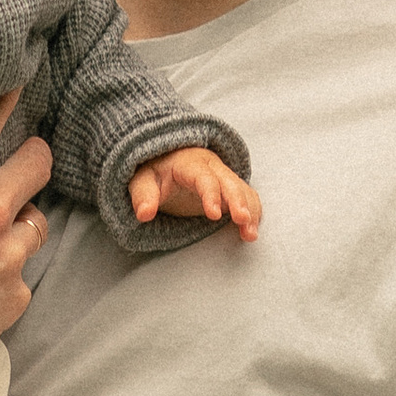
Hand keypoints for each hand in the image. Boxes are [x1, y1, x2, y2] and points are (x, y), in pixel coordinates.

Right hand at [0, 103, 53, 395]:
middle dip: (27, 156)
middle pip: (40, 160)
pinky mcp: (14, 301)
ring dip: (16, 218)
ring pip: (36, 220)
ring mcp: (8, 260)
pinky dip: (2, 273)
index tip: (11, 82)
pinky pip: (21, 274)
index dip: (7, 91)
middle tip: (7, 161)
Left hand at [127, 147, 261, 238]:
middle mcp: (211, 167)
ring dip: (250, 209)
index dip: (210, 194)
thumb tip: (144, 214)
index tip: (213, 215)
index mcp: (189, 163)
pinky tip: (251, 231)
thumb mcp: (142, 181)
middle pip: (230, 182)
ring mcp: (223, 177)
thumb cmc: (155, 174)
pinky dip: (253, 212)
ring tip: (250, 234)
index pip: (203, 177)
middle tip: (243, 221)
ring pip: (242, 189)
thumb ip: (143, 196)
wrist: (167, 161)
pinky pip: (247, 197)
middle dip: (238, 201)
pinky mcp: (230, 189)